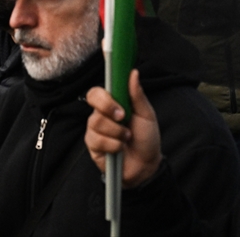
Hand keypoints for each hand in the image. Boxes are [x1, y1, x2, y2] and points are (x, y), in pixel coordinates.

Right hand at [85, 69, 161, 188]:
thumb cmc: (147, 138)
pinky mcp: (93, 146)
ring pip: (96, 122)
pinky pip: (97, 140)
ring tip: (126, 137)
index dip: (105, 93)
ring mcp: (95, 130)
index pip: (99, 90)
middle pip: (92, 100)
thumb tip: (133, 73)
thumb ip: (137, 94)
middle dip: (109, 110)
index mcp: (113, 103)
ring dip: (116, 131)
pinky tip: (120, 148)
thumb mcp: (146, 114)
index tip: (119, 103)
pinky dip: (112, 144)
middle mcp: (102, 114)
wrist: (146, 166)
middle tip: (123, 118)